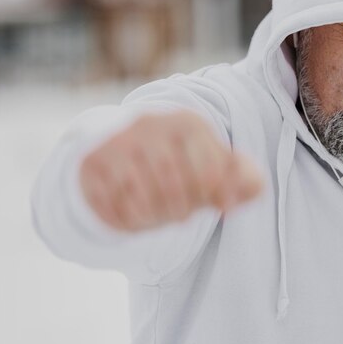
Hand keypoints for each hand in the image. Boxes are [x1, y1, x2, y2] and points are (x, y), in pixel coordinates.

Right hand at [79, 110, 262, 231]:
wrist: (121, 144)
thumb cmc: (181, 160)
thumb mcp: (214, 163)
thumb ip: (244, 178)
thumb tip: (250, 192)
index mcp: (187, 123)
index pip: (210, 170)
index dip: (217, 195)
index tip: (220, 206)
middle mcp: (151, 125)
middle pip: (173, 185)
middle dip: (182, 208)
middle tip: (184, 216)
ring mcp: (118, 142)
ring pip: (140, 196)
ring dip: (154, 217)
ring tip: (161, 217)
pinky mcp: (92, 163)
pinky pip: (112, 203)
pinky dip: (127, 220)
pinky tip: (136, 216)